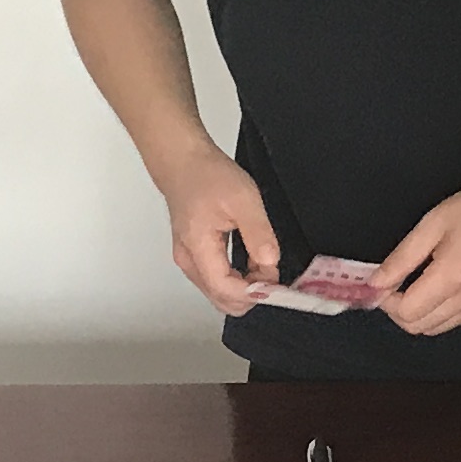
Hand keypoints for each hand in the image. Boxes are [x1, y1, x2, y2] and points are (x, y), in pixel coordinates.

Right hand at [154, 146, 281, 314]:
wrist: (184, 162)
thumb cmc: (208, 176)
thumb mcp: (244, 199)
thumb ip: (258, 234)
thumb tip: (270, 264)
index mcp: (198, 248)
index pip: (225, 290)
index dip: (253, 292)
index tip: (276, 282)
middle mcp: (189, 262)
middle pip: (221, 300)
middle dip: (250, 294)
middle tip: (273, 273)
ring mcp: (189, 261)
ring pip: (219, 294)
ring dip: (245, 287)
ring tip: (264, 263)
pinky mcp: (194, 256)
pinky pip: (217, 281)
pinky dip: (237, 280)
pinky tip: (252, 263)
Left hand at [380, 167, 460, 334]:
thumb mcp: (431, 224)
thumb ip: (400, 259)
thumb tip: (375, 284)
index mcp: (452, 277)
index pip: (406, 313)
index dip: (386, 301)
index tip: (381, 282)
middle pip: (419, 328)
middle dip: (398, 310)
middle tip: (395, 284)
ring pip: (437, 329)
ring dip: (419, 314)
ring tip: (417, 284)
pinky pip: (456, 322)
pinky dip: (439, 313)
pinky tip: (440, 288)